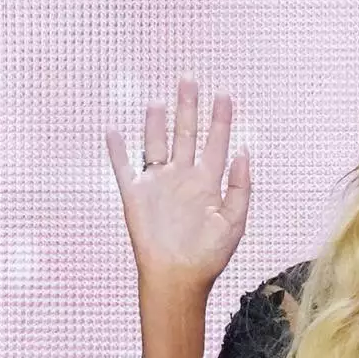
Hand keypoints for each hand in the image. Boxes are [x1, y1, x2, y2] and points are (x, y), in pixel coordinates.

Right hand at [105, 79, 249, 296]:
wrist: (178, 278)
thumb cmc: (209, 256)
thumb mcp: (233, 222)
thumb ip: (240, 187)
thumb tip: (244, 152)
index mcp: (209, 183)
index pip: (216, 142)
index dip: (220, 119)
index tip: (224, 94)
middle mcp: (183, 178)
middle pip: (185, 134)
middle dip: (187, 107)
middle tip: (188, 79)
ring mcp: (158, 184)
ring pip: (155, 143)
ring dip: (155, 122)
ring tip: (157, 101)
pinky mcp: (135, 195)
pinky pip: (124, 167)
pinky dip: (117, 150)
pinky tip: (113, 131)